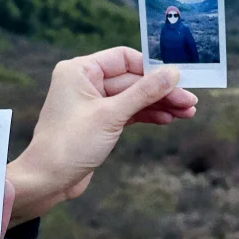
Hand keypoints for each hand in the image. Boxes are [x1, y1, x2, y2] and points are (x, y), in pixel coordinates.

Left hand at [7, 48, 197, 222]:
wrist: (48, 180)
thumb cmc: (70, 144)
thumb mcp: (111, 115)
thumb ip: (144, 92)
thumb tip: (172, 73)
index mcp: (80, 70)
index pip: (124, 58)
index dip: (152, 68)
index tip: (178, 78)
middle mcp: (85, 82)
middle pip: (132, 80)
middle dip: (161, 91)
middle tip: (190, 102)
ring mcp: (92, 103)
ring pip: (133, 98)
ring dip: (159, 104)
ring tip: (187, 113)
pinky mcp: (98, 123)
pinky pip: (127, 113)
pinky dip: (147, 115)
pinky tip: (168, 119)